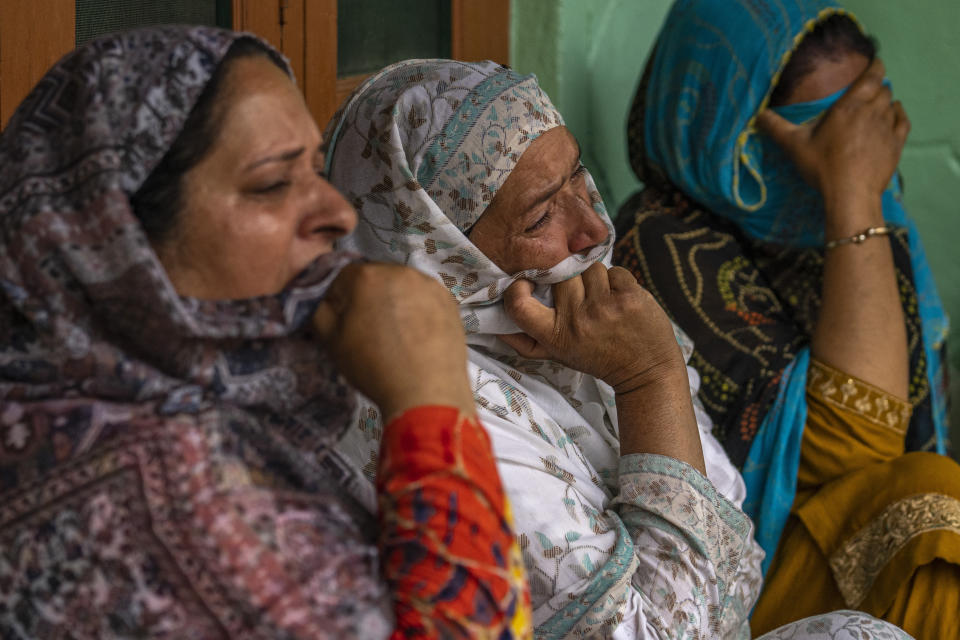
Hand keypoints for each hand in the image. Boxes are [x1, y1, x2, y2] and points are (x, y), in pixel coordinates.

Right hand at [313, 263, 474, 420]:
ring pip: (402, 287)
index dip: (340, 301)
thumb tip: (322, 301)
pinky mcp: (449, 300)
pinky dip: (419, 310)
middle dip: (369, 298)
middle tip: (371, 331)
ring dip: (395, 303)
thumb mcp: (332, 341)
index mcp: (366, 276)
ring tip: (397, 335)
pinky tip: (418, 335)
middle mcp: (399, 270)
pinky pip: (425, 299)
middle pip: (375, 278)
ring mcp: (429, 284)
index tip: (345, 325)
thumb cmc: (374, 366)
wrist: (427, 391)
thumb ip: (319, 312)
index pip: (343, 278)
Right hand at [498, 263, 686, 393]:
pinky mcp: (630, 297)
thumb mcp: (556, 355)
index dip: (519, 288)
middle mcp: (577, 321)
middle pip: (561, 274)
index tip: (528, 284)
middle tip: (582, 296)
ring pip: (590, 268)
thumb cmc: (597, 358)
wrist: (646, 370)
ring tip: (604, 300)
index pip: (519, 305)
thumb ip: (524, 340)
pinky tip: (622, 300)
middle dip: (571, 279)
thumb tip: (492, 320)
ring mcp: (605, 308)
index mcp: (555, 336)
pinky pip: (616, 270)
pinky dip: (619, 281)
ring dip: (597, 280)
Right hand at [757, 58, 909, 211]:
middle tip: (867, 91)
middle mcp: (872, 111)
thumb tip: (758, 115)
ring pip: (892, 104)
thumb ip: (776, 127)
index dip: (875, 67)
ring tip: (876, 106)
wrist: (851, 193)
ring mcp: (887, 128)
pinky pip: (903, 120)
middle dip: (877, 88)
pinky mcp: (896, 144)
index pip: (871, 76)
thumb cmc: (822, 166)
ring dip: (885, 102)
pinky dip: (898, 114)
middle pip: (883, 90)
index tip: (874, 63)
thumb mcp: (794, 146)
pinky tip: (894, 115)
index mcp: (849, 106)